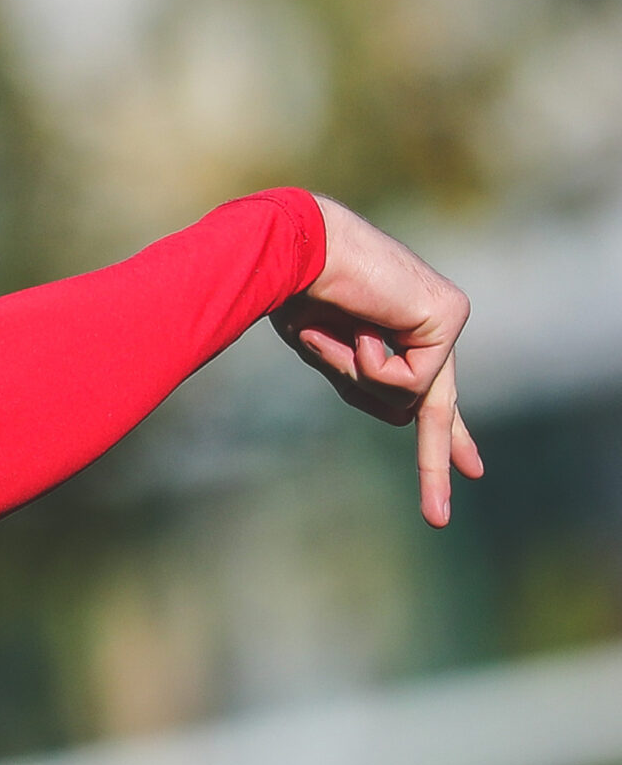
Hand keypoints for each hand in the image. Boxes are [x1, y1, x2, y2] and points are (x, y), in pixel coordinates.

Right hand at [270, 195, 481, 527]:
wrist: (295, 246)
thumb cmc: (293, 289)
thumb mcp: (322, 351)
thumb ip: (363, 383)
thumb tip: (406, 416)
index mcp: (396, 334)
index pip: (430, 392)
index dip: (448, 437)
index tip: (471, 468)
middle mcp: (427, 327)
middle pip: (437, 409)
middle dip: (435, 462)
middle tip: (437, 517)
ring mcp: (442, 320)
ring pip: (409, 398)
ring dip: (358, 379)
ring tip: (336, 334)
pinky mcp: (449, 316)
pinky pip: (411, 380)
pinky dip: (372, 365)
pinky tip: (360, 328)